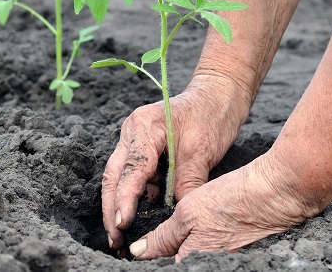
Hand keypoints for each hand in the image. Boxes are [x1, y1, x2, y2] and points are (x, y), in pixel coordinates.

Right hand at [102, 75, 250, 249]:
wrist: (219, 93)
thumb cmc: (212, 115)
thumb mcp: (202, 152)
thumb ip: (187, 183)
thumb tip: (178, 217)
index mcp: (143, 127)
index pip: (130, 170)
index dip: (124, 200)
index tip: (122, 224)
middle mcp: (131, 131)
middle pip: (114, 175)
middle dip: (111, 208)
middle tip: (114, 238)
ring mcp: (134, 138)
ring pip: (119, 176)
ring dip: (119, 203)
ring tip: (120, 233)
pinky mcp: (142, 147)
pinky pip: (134, 174)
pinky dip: (135, 194)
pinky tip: (138, 215)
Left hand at [128, 152, 313, 260]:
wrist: (276, 195)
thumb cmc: (232, 200)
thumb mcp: (188, 214)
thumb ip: (162, 238)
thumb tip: (138, 253)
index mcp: (193, 262)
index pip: (161, 267)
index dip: (148, 258)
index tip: (134, 249)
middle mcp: (209, 266)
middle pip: (176, 264)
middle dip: (162, 255)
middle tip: (151, 239)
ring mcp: (222, 263)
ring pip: (189, 258)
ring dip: (177, 250)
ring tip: (176, 232)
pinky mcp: (232, 256)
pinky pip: (205, 255)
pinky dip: (195, 245)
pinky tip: (196, 230)